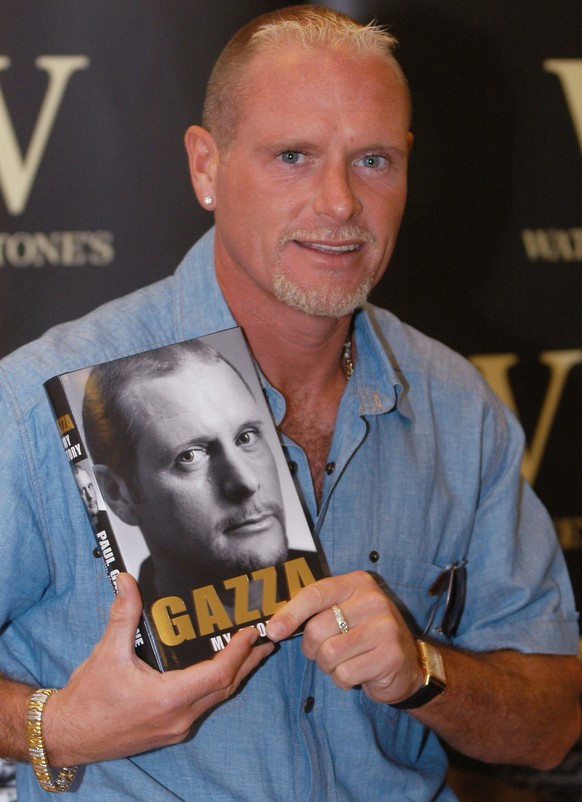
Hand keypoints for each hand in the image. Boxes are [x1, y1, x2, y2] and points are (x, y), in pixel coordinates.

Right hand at [43, 573, 273, 765]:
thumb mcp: (107, 652)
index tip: (252, 632)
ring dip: (236, 675)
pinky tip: (220, 673)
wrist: (67, 734)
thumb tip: (125, 580)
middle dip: (248, 662)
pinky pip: (204, 707)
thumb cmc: (87, 698)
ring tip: (252, 653)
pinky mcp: (169, 732)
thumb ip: (123, 614)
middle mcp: (178, 717)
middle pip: (226, 688)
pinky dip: (217, 687)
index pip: (218, 674)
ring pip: (217, 700)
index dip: (239, 652)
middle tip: (266, 640)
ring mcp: (175, 728)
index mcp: (168, 698)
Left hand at [266, 570, 422, 704]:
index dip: (290, 613)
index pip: (315, 594)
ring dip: (329, 666)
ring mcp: (384, 628)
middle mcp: (373, 600)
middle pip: (316, 628)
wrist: (407, 665)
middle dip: (312, 648)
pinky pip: (345, 674)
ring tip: (346, 661)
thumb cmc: (364, 635)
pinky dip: (343, 680)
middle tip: (325, 651)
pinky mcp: (390, 656)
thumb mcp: (344, 612)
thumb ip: (316, 611)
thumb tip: (275, 625)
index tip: (273, 630)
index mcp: (357, 583)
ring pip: (328, 654)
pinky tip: (359, 672)